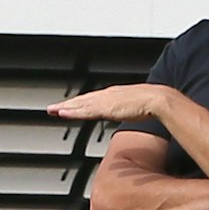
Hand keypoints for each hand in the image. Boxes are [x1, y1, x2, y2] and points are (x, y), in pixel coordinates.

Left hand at [46, 84, 173, 124]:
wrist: (157, 99)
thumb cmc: (149, 103)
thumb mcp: (134, 107)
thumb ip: (126, 109)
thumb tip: (128, 113)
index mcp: (112, 95)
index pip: (90, 100)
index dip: (78, 103)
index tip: (67, 107)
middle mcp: (105, 96)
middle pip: (81, 101)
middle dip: (66, 105)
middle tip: (51, 108)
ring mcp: (104, 101)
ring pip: (80, 105)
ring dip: (66, 108)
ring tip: (53, 110)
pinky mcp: (105, 107)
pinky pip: (85, 110)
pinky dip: (74, 112)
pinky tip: (64, 114)